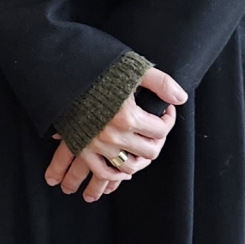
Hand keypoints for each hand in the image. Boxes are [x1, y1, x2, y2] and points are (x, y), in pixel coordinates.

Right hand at [44, 65, 187, 203]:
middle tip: (156, 132)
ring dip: (140, 161)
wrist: (63, 72)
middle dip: (157, 142)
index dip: (168, 120)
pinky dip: (115, 176)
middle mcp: (114, 135)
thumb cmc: (99, 67)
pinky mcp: (82, 148)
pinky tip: (123, 169)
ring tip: (143, 151)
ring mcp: (97, 145)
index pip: (161, 130)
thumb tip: (180, 99)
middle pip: (149, 152)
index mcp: (128, 116)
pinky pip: (103, 172)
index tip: (165, 113)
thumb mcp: (133, 68)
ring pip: (130, 166)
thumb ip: (160, 82)